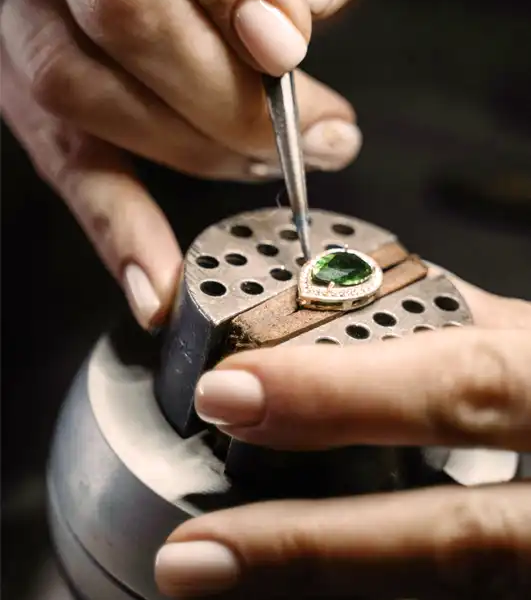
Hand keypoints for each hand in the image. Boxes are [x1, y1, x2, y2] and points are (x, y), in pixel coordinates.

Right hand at [1, 0, 395, 329]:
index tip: (285, 47)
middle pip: (120, 17)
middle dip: (231, 95)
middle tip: (316, 131)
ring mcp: (24, 14)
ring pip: (80, 91)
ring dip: (195, 147)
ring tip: (270, 160)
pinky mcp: (27, 89)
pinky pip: (66, 161)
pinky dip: (116, 228)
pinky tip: (159, 284)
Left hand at [154, 271, 530, 598]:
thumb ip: (481, 331)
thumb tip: (374, 307)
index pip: (460, 384)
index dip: (340, 392)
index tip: (230, 391)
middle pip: (456, 540)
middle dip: (314, 551)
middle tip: (195, 558)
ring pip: (459, 590)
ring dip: (334, 592)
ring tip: (227, 586)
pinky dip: (387, 599)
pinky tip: (315, 593)